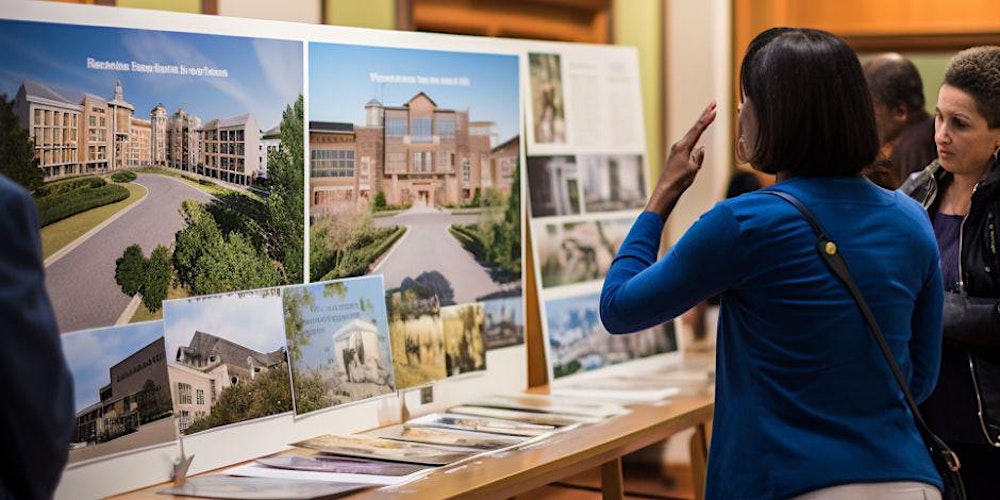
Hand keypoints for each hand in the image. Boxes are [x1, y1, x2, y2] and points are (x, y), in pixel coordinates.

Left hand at [646, 101, 716, 219]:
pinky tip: (700, 138)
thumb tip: (700, 148)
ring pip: (692, 136)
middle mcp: (679, 146)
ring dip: (702, 125)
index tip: (714, 108)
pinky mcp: (677, 156)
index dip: (707, 118)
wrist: (666, 190)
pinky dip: (697, 137)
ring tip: (710, 114)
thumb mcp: (693, 168)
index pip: (698, 129)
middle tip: (713, 104)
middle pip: (695, 128)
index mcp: (683, 146)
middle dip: (705, 116)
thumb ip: (698, 156)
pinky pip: (690, 144)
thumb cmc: (679, 181)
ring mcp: (677, 150)